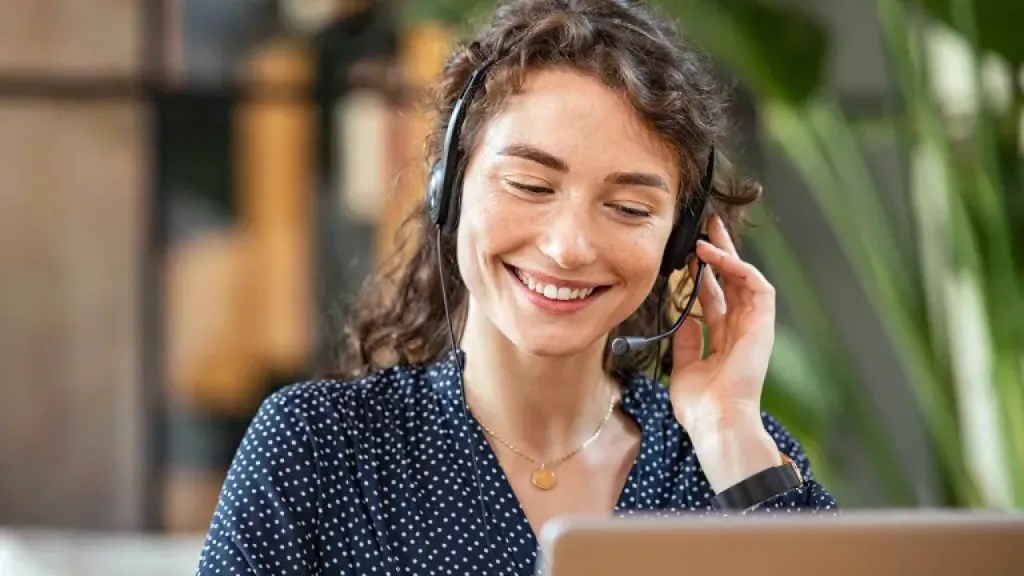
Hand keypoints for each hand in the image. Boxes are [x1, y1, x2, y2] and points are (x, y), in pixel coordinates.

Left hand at [668, 214, 780, 490]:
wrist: (716, 421)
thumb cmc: (700, 405)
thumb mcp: (684, 365)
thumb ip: (687, 339)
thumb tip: (682, 315)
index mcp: (723, 340)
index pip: (714, 298)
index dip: (701, 275)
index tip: (686, 256)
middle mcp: (740, 330)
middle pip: (731, 282)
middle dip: (719, 254)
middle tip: (706, 228)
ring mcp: (754, 326)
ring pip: (745, 278)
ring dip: (728, 254)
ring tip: (708, 233)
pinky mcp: (763, 325)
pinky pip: (755, 286)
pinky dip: (736, 267)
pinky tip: (714, 254)